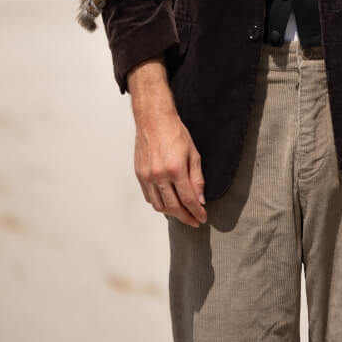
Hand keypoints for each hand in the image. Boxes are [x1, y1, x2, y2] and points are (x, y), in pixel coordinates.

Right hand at [127, 60, 206, 227]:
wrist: (154, 120)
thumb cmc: (175, 133)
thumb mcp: (194, 154)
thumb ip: (197, 178)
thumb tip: (200, 199)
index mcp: (175, 169)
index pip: (188, 199)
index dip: (196, 212)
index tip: (202, 218)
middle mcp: (159, 176)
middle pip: (173, 207)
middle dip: (186, 217)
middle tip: (194, 222)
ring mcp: (147, 177)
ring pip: (159, 205)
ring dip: (172, 213)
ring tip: (182, 214)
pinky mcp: (139, 175)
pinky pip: (149, 197)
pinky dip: (158, 204)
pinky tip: (167, 203)